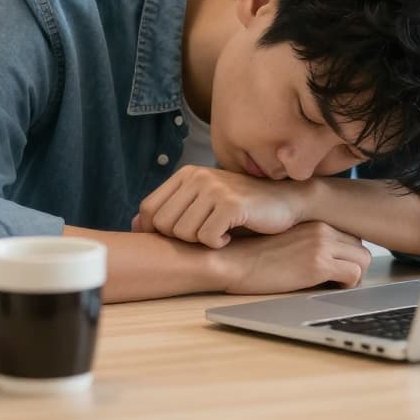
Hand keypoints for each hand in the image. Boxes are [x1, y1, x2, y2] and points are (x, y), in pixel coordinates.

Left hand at [133, 165, 310, 247]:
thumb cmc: (243, 207)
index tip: (176, 240)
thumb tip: (134, 224)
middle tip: (204, 235)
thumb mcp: (203, 203)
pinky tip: (230, 236)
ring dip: (201, 242)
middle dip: (181, 239)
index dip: (154, 231)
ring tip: (218, 233)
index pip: (148, 209)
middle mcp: (197, 176)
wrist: (285, 201)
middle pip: (163, 225)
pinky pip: (207, 238)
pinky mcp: (231, 204)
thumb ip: (172, 210)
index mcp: (186, 174)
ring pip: (184, 233)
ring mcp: (214, 188)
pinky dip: (218, 244)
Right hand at [213, 221, 371, 293]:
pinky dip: (347, 285)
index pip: (348, 234)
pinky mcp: (318, 264)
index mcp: (312, 220)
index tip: (337, 266)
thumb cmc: (249, 254)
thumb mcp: (282, 239)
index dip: (345, 253)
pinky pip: (353, 275)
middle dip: (353, 264)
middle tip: (337, 279)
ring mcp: (321, 245)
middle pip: (359, 246)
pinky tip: (328, 287)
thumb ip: (304, 241)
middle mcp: (321, 228)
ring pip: (363, 260)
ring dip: (353, 275)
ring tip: (334, 284)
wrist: (231, 260)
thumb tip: (321, 258)